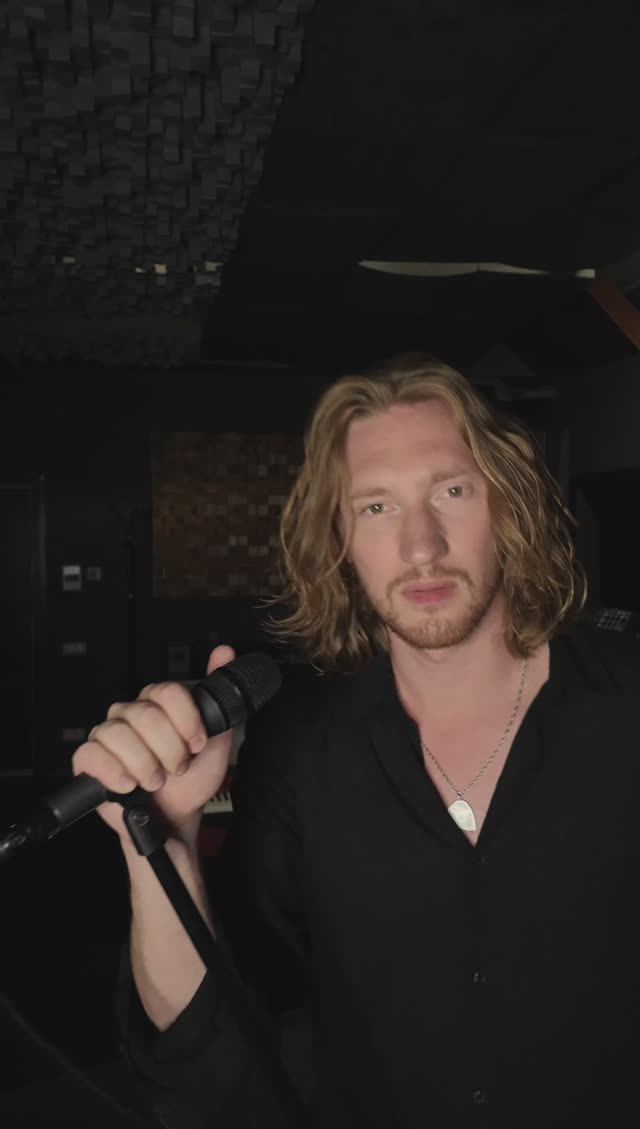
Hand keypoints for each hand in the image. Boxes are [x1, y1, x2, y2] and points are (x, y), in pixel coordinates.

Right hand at [71, 645, 236, 847]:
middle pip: (146, 715)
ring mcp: (107, 735)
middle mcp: (130, 714)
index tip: (196, 743)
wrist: (175, 815)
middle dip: (169, 749)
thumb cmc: (191, 778)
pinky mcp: (90, 760)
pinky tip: (128, 784)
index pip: (167, 691)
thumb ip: (218, 696)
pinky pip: (91, 754)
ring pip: (119, 734)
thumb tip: (224, 652)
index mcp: (157, 704)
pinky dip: (114, 771)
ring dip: (145, 765)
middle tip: (176, 768)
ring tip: (155, 781)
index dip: (186, 720)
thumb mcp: (216, 737)